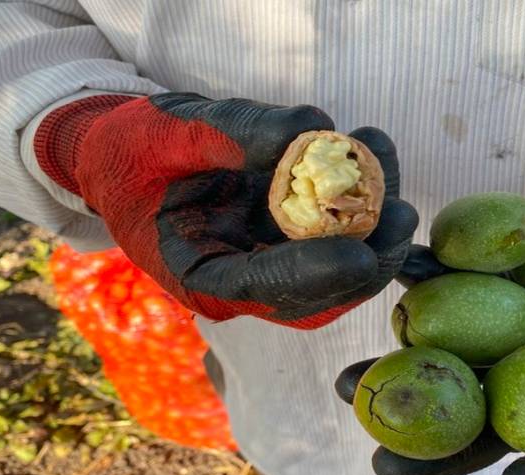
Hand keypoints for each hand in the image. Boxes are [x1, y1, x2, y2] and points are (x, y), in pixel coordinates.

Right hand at [34, 92, 416, 327]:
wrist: (124, 156)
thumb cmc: (133, 151)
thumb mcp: (167, 132)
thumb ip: (233, 132)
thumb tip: (307, 130)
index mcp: (198, 275)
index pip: (265, 288)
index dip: (316, 274)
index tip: (360, 253)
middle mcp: (240, 280)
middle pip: (317, 294)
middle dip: (366, 261)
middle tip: (401, 216)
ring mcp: (267, 261)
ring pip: (335, 266)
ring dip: (372, 224)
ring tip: (387, 164)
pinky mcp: (286, 238)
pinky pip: (332, 232)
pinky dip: (359, 199)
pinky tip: (373, 153)